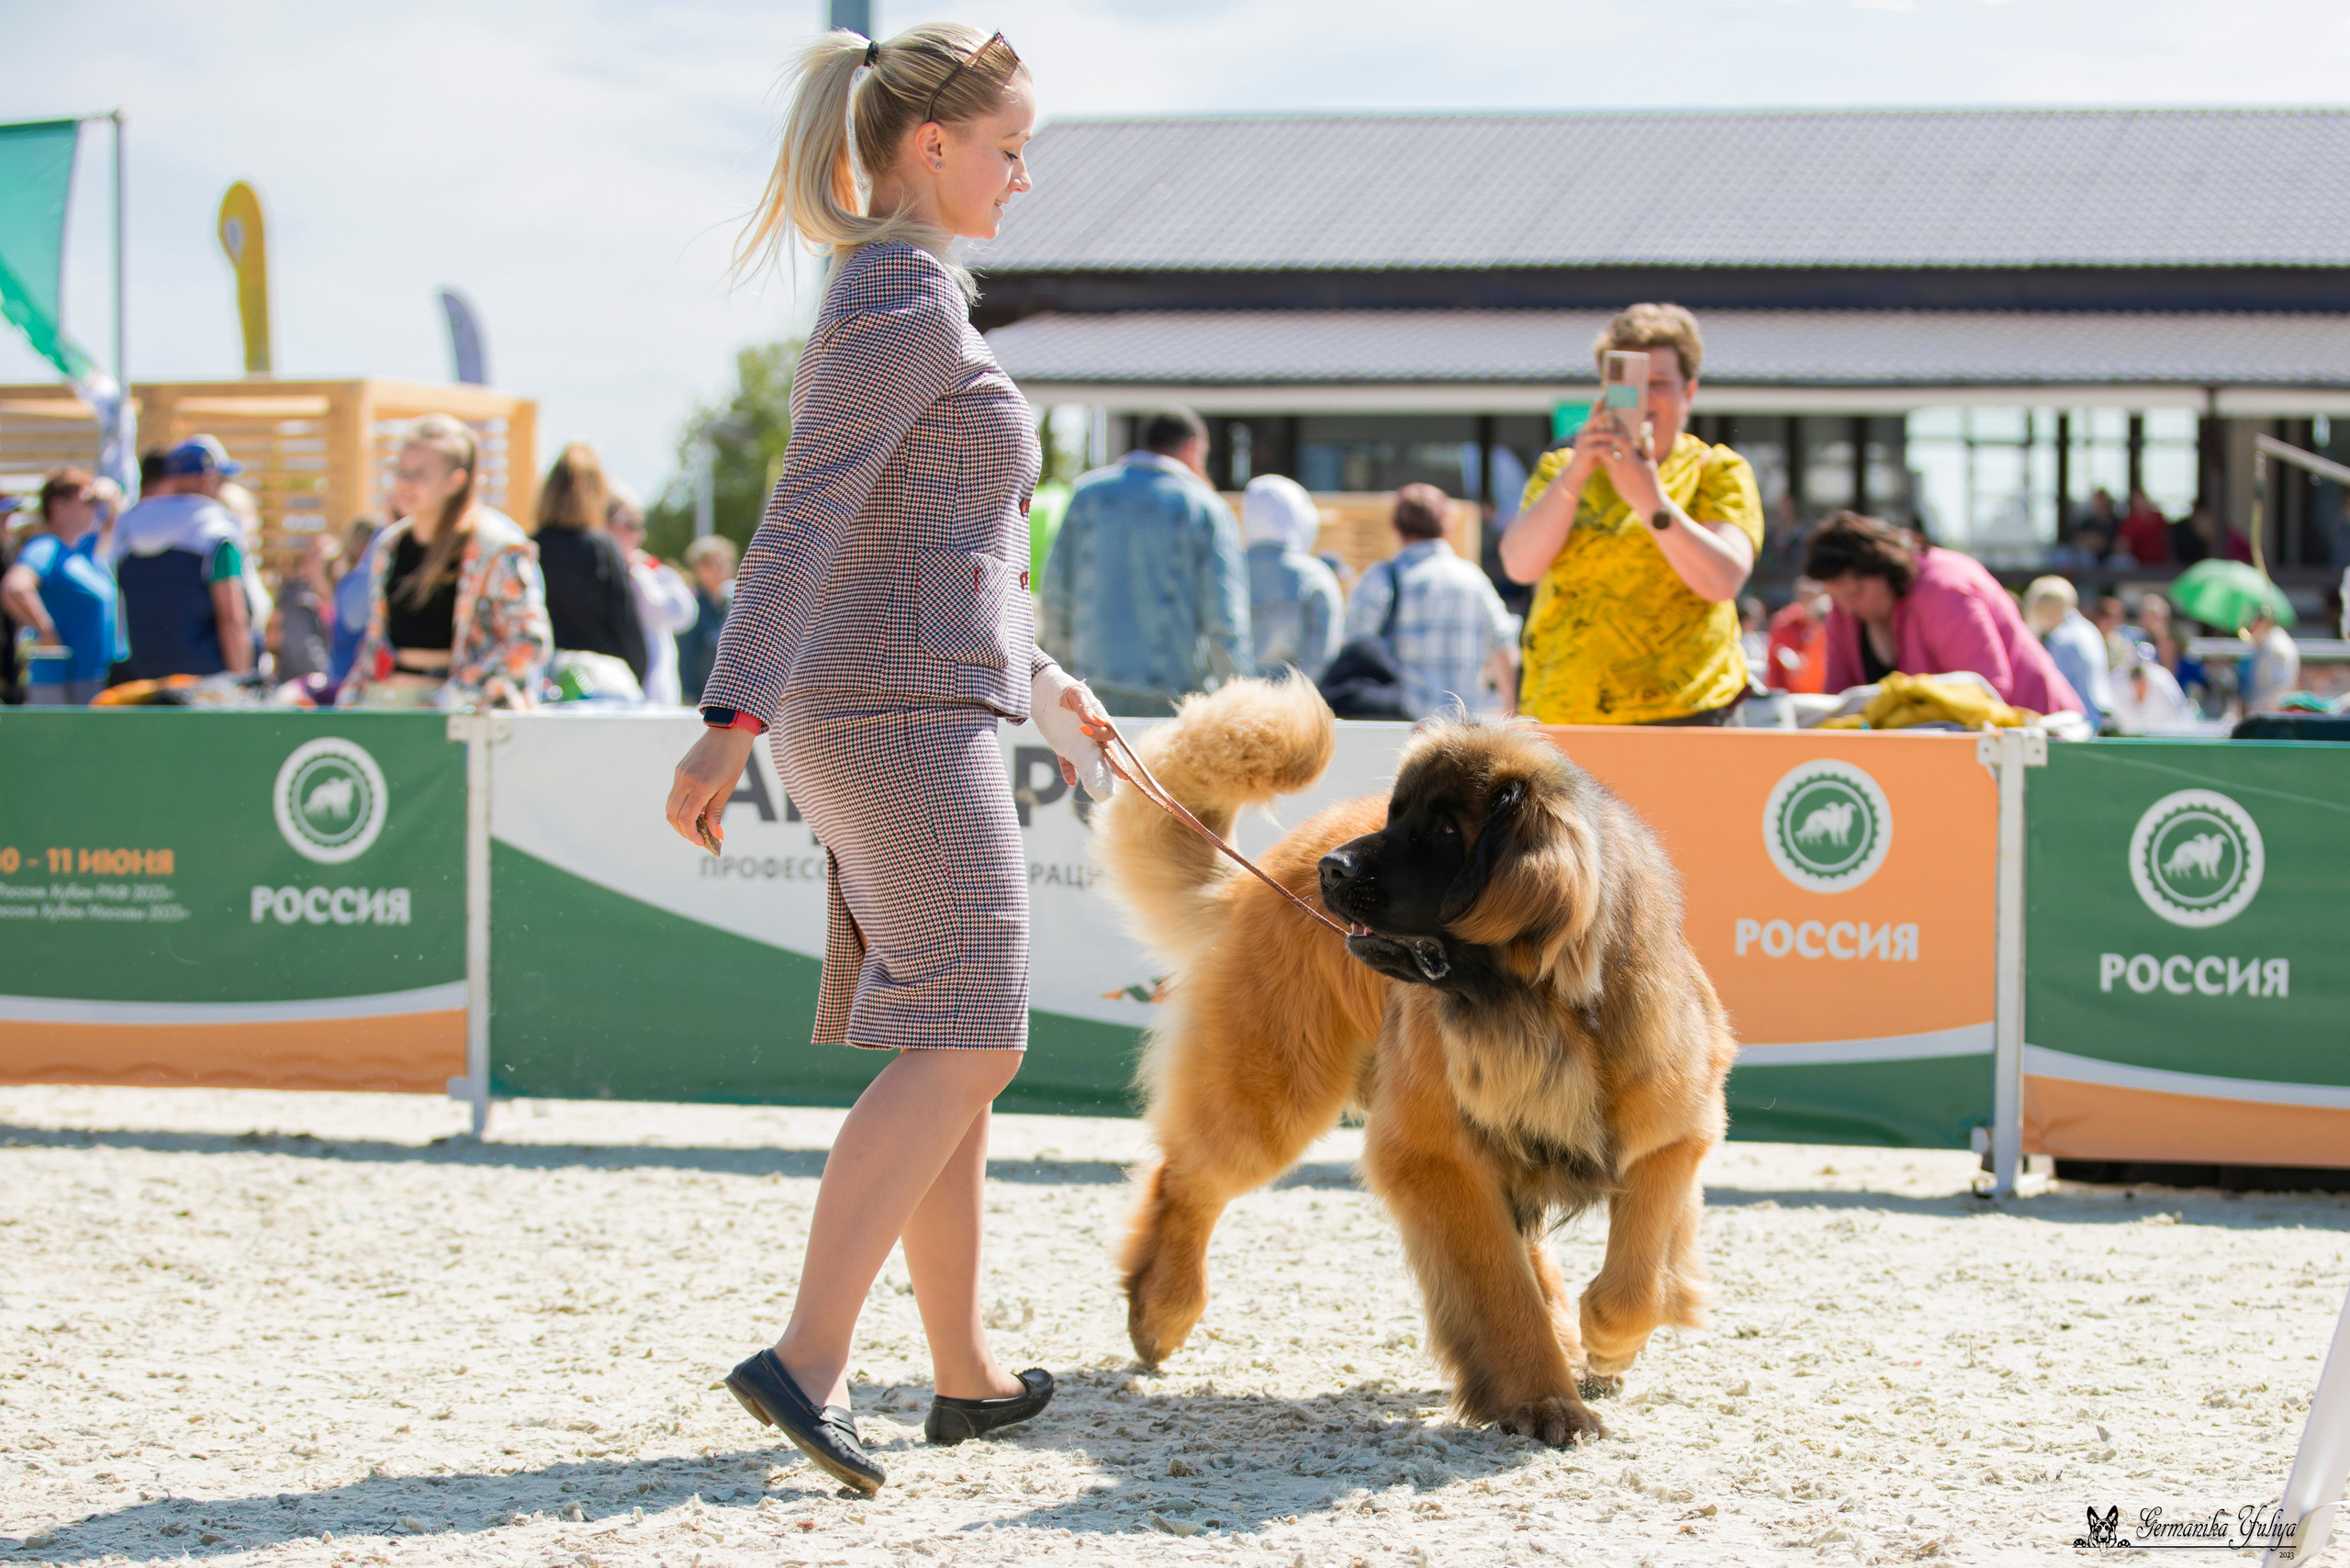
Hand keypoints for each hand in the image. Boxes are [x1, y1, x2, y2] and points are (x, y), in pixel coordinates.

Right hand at [666, 726, 757, 849]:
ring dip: (680, 820)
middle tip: (697, 838)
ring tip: (697, 825)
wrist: (728, 731)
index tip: (701, 842)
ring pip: (670, 805)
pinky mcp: (679, 770)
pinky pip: (674, 793)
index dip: (691, 835)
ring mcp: (679, 774)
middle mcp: (685, 780)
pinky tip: (695, 809)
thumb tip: (715, 834)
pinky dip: (681, 806)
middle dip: (682, 831)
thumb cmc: (733, 759)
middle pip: (672, 815)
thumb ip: (716, 812)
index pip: (686, 819)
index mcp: (700, 786)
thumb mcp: (728, 788)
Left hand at [1031, 666, 1119, 799]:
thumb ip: (1085, 706)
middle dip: (1113, 764)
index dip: (1106, 741)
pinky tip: (1071, 781)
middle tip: (1122, 778)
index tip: (1089, 734)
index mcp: (1098, 721)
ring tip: (1099, 787)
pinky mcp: (1062, 747)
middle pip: (1105, 752)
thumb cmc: (1064, 689)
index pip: (1109, 735)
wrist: (1043, 692)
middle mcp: (1090, 735)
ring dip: (1093, 773)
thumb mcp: (1076, 694)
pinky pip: (1067, 762)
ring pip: (1088, 760)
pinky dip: (1069, 771)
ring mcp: (1076, 743)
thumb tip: (1093, 720)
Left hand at [1587, 414, 1663, 516]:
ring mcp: (1615, 472)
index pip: (1623, 439)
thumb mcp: (1650, 463)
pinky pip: (1606, 463)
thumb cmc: (1651, 481)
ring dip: (1601, 444)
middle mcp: (1621, 464)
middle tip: (1600, 421)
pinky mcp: (1612, 478)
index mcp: (1632, 459)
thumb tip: (1645, 432)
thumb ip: (1646, 447)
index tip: (1614, 416)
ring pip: (1605, 454)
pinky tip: (1601, 448)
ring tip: (1598, 434)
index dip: (1618, 427)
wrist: (1646, 502)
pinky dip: (1604, 455)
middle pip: (1609, 444)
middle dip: (1605, 432)